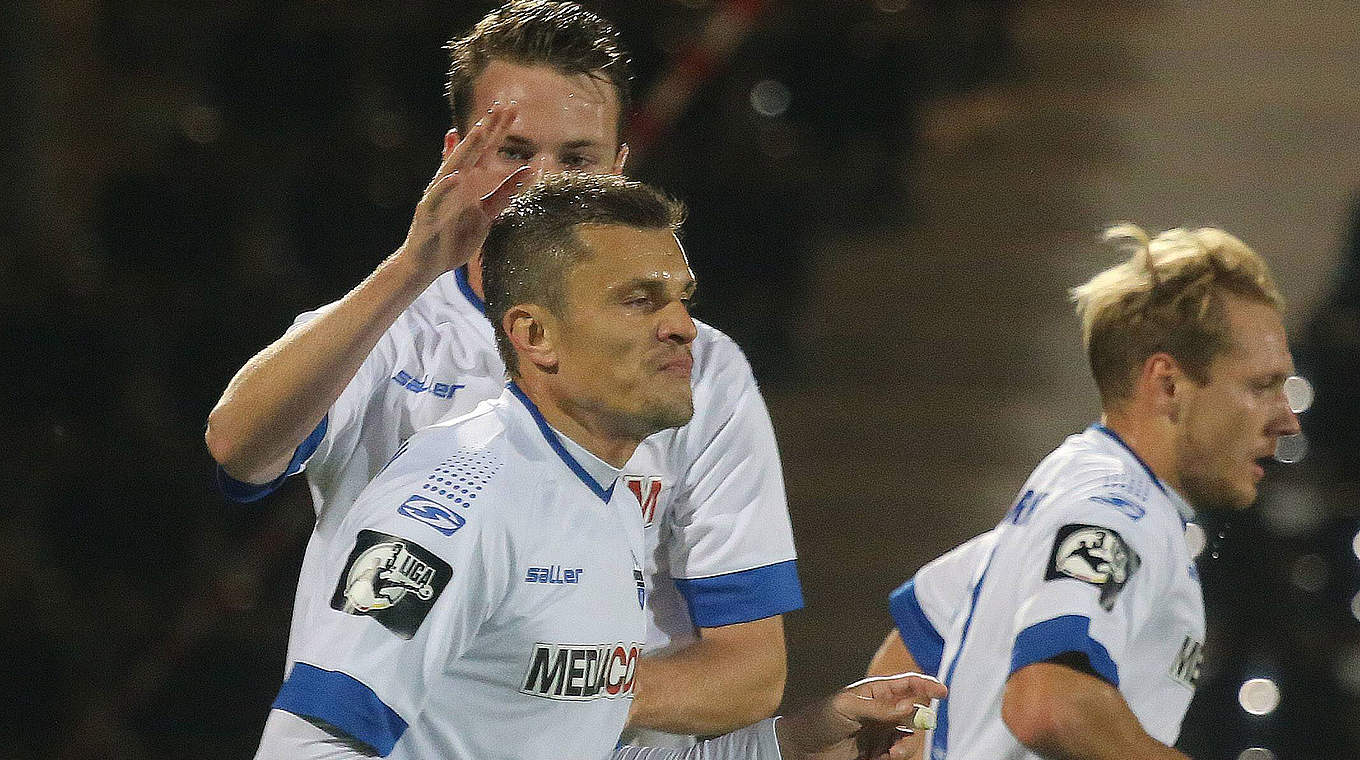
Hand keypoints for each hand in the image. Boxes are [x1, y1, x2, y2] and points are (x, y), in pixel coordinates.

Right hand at [397, 104, 535, 276]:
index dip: (498, 129)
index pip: (486, 150)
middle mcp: (453, 181)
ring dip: (466, 149)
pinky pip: (437, 198)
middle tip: (498, 107)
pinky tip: (455, 177)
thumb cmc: (455, 237)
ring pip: (453, 167)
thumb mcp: (486, 213)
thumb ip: (504, 192)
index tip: (512, 108)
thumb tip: (527, 170)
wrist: (426, 264)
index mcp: (469, 181)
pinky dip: (446, 188)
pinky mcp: (428, 213)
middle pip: (472, 152)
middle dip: (485, 129)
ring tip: (479, 131)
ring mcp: (439, 195)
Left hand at [776, 673, 945, 759]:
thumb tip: (911, 705)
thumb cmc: (818, 720)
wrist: (800, 749)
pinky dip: (895, 758)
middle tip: (900, 741)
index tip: (943, 692)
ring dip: (905, 748)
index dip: (927, 685)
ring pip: (909, 739)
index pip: (907, 684)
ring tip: (890, 755)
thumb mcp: (846, 707)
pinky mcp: (877, 753)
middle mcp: (882, 712)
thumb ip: (879, 707)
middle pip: (915, 715)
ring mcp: (880, 733)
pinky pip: (897, 756)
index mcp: (875, 692)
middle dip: (915, 727)